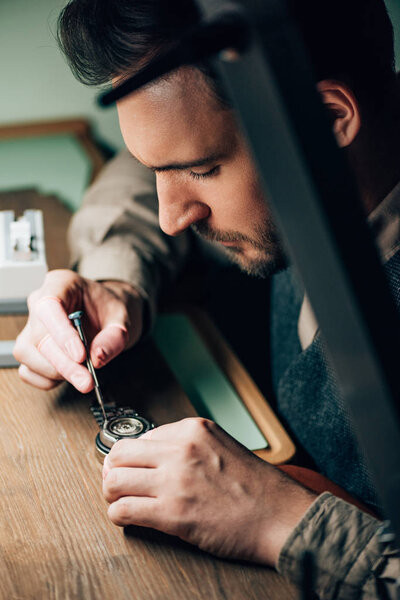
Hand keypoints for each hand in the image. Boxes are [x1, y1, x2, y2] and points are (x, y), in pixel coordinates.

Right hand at [14, 269, 143, 391]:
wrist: (106, 314)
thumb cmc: (109, 310)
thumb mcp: (123, 317)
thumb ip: (114, 337)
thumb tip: (97, 357)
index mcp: (61, 284)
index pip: (49, 307)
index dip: (62, 334)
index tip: (80, 356)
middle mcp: (40, 301)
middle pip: (38, 336)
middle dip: (63, 363)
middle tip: (86, 380)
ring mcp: (30, 325)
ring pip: (27, 353)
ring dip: (56, 371)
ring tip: (82, 373)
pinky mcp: (29, 348)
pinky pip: (27, 369)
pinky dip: (47, 379)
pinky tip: (68, 374)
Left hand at [103, 418, 315, 564]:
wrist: (281, 517)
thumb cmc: (257, 487)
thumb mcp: (223, 446)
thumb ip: (190, 445)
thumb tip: (154, 455)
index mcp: (194, 429)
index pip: (142, 436)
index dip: (135, 456)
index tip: (134, 468)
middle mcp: (181, 449)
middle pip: (120, 453)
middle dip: (115, 470)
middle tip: (118, 483)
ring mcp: (175, 481)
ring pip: (114, 480)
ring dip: (112, 493)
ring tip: (120, 500)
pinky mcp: (173, 514)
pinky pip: (123, 510)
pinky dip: (119, 515)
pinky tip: (128, 517)